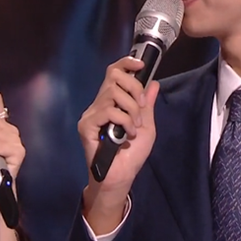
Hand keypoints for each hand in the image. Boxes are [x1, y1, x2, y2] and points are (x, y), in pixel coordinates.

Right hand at [78, 56, 158, 232]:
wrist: (121, 176)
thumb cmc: (132, 155)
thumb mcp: (146, 126)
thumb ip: (146, 105)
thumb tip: (153, 83)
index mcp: (112, 102)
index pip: (113, 72)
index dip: (126, 63)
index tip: (141, 66)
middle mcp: (99, 104)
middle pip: (114, 76)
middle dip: (133, 88)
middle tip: (140, 108)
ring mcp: (91, 114)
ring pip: (113, 94)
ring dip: (131, 110)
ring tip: (134, 128)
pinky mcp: (87, 125)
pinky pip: (108, 111)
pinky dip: (123, 120)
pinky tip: (126, 135)